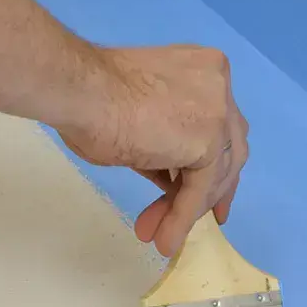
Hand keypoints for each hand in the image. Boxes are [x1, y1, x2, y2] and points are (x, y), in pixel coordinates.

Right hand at [56, 45, 249, 256]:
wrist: (79, 92)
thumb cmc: (92, 99)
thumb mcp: (141, 122)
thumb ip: (165, 143)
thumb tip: (170, 176)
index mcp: (202, 69)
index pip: (220, 125)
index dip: (213, 162)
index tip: (201, 193)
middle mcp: (218, 85)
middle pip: (227, 150)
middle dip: (209, 191)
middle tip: (187, 220)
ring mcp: (217, 111)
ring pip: (214, 174)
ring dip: (187, 210)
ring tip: (159, 235)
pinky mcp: (208, 142)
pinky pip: (198, 189)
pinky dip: (182, 216)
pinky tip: (166, 237)